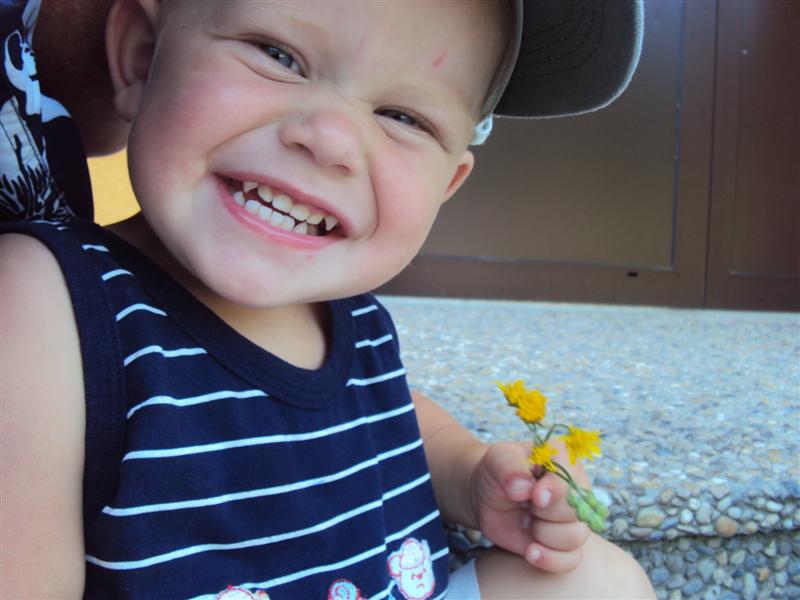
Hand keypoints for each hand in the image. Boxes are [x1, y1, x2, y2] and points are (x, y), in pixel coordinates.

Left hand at [469, 440, 590, 572]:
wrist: (487, 496)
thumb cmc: (498, 472)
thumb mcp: (498, 459)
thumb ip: (510, 467)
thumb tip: (523, 488)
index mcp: (564, 461)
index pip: (573, 475)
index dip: (556, 489)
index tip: (535, 496)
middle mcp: (575, 490)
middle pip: (575, 510)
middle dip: (543, 512)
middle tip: (525, 503)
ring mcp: (572, 519)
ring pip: (575, 537)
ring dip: (542, 533)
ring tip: (523, 521)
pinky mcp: (564, 544)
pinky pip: (571, 560)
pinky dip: (550, 559)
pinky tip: (530, 551)